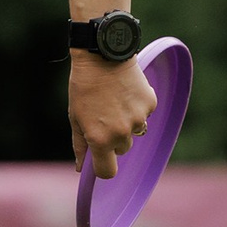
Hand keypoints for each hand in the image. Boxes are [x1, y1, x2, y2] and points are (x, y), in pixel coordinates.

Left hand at [68, 52, 155, 177]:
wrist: (102, 55)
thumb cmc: (83, 86)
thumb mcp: (75, 116)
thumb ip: (80, 145)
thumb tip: (80, 168)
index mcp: (100, 139)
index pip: (107, 171)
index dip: (102, 167)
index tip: (99, 160)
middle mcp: (122, 133)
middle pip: (122, 149)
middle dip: (113, 139)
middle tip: (103, 116)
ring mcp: (139, 119)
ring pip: (135, 131)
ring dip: (127, 123)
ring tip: (114, 101)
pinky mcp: (150, 104)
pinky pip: (145, 114)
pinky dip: (137, 106)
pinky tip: (125, 91)